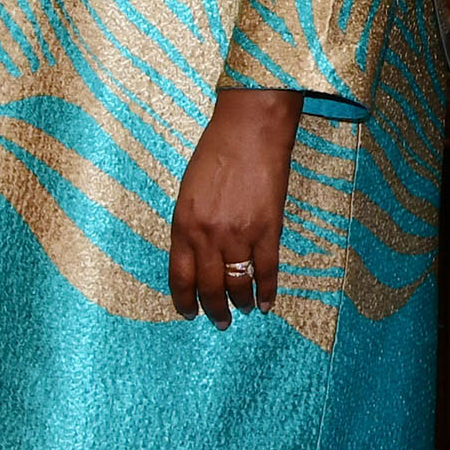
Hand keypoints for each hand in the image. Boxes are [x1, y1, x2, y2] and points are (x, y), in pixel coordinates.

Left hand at [169, 88, 304, 327]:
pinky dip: (268, 290)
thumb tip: (200, 256)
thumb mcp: (188, 191)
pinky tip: (267, 302)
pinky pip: (268, 270)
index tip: (190, 313)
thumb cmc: (216, 152)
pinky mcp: (269, 229)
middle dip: (214, 309)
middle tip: (220, 321)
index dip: (185, 301)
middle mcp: (208, 236)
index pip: (180, 277)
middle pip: (210, 287)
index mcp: (184, 225)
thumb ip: (190, 226)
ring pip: (238, 284)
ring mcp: (240, 235)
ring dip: (240, 302)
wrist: (250, 129)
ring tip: (244, 310)